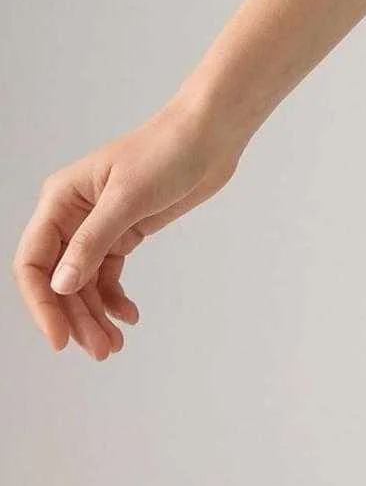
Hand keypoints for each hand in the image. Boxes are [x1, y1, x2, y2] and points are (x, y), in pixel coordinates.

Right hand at [12, 96, 244, 359]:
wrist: (211, 135)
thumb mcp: (127, 198)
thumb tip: (61, 286)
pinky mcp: (125, 231)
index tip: (60, 338)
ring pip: (84, 282)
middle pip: (59, 279)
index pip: (34, 262)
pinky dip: (114, 298)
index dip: (42, 303)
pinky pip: (107, 274)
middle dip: (76, 317)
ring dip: (95, 314)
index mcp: (61, 200)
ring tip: (113, 345)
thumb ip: (92, 243)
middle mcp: (72, 215)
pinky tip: (128, 316)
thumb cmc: (168, 150)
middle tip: (100, 350)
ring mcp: (98, 225)